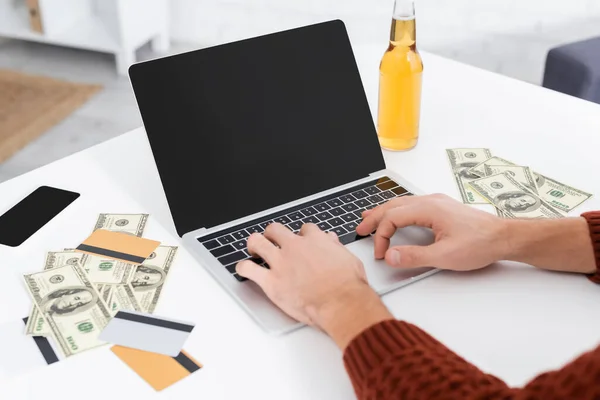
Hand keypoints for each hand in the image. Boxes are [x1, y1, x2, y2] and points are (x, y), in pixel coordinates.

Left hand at [236, 223, 392, 348]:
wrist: (341, 303)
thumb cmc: (348, 286)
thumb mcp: (348, 259)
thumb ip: (336, 248)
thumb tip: (331, 241)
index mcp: (315, 240)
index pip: (304, 229)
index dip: (301, 235)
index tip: (301, 241)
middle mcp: (295, 247)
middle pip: (276, 230)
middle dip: (273, 234)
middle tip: (272, 240)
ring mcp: (281, 263)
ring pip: (258, 243)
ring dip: (254, 244)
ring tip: (253, 248)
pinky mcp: (271, 281)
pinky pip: (249, 269)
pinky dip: (244, 268)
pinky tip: (244, 269)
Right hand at [356, 194, 507, 270]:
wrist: (504, 237)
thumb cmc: (480, 243)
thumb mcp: (445, 256)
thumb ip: (415, 256)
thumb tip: (391, 256)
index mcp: (429, 209)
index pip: (392, 218)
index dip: (382, 236)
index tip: (382, 254)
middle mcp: (430, 201)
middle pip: (392, 205)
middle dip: (374, 218)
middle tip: (360, 229)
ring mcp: (436, 202)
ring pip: (401, 203)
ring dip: (383, 212)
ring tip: (369, 218)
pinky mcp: (441, 207)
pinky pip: (411, 204)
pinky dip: (396, 211)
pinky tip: (395, 216)